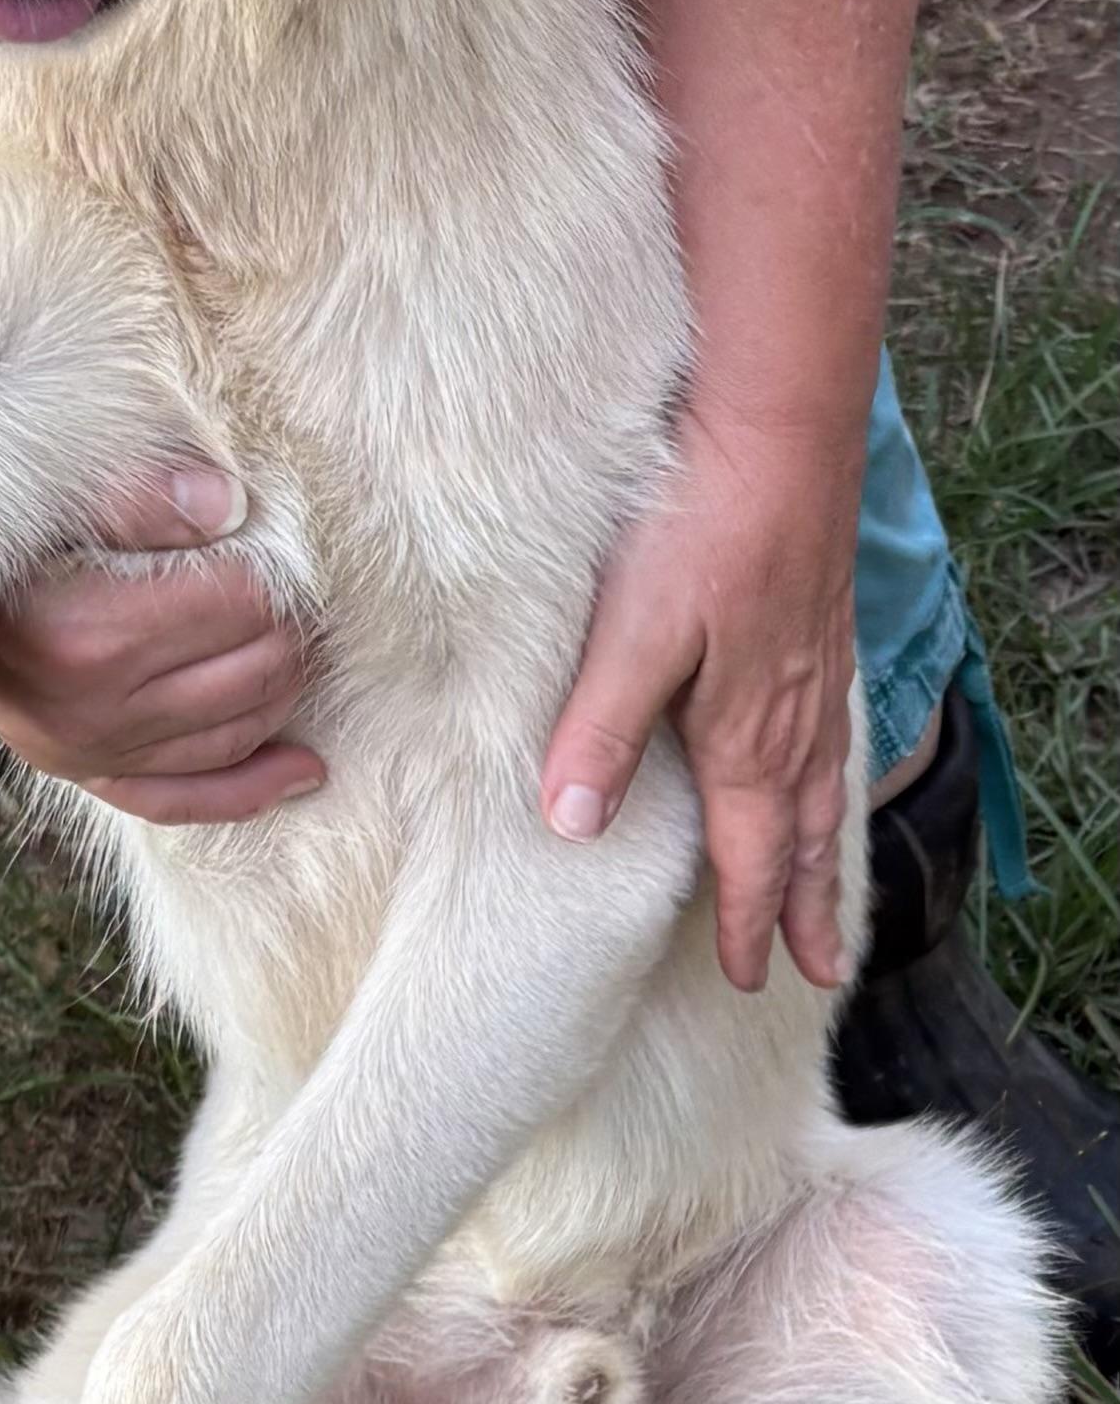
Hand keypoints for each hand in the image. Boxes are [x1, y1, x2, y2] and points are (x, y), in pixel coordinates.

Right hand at [0, 461, 322, 823]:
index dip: (276, 576)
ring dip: (286, 693)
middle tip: (302, 599)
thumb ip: (137, 496)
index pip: (238, 606)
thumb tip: (228, 506)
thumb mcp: (49, 497)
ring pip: (233, 734)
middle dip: (292, 633)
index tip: (283, 551)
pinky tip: (305, 770)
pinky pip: (185, 798)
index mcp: (91, 633)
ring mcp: (90, 752)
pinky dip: (254, 787)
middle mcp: (93, 709)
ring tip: (304, 654)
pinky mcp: (85, 774)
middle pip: (251, 671)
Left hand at [540, 402, 863, 993]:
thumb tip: (570, 828)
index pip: (748, 854)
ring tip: (830, 889)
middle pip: (804, 835)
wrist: (779, 424)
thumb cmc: (701, 523)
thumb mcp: (635, 630)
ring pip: (826, 784)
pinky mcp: (819, 618)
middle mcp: (794, 714)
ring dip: (825, 847)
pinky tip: (819, 758)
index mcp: (747, 733)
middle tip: (820, 972)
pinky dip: (831, 772)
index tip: (748, 978)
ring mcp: (815, 666)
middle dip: (805, 907)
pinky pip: (832, 728)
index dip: (744, 919)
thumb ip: (601, 728)